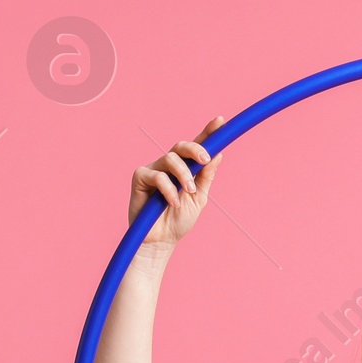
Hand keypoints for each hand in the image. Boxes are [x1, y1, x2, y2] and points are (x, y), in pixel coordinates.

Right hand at [129, 116, 225, 246]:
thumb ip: (206, 177)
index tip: (221, 121)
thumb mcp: (198, 199)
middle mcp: (169, 165)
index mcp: (185, 169)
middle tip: (205, 160)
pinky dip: (168, 189)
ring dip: (183, 174)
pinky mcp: (140, 177)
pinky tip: (173, 203)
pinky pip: (157, 175)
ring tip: (189, 191)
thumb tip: (218, 154)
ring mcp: (154, 169)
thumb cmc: (178, 220)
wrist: (161, 241)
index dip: (208, 132)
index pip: (196, 147)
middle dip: (195, 150)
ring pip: (170, 158)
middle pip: (181, 146)